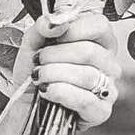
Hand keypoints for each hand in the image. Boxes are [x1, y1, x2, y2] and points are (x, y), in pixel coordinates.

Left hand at [10, 0, 120, 128]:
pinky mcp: (101, 112)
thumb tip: (54, 23)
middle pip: (90, 52)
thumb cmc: (36, 76)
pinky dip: (60, 93)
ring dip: (54, 75)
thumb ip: (42, 28)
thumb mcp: (32, 45)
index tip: (53, 37)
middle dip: (56, 56)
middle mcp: (107, 65)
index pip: (99, 26)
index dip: (73, 29)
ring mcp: (108, 89)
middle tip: (39, 61)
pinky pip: (85, 100)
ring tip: (40, 77)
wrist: (26, 106)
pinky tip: (47, 92)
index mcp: (97, 43)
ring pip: (87, 76)